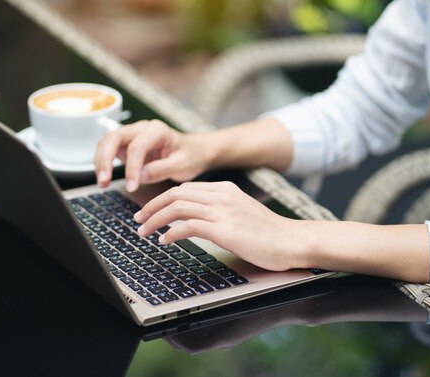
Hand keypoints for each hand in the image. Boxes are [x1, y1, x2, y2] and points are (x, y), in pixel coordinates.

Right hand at [94, 120, 211, 191]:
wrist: (194, 151)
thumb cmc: (190, 156)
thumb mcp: (182, 165)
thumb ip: (162, 170)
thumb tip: (139, 177)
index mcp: (158, 131)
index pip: (137, 146)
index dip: (131, 168)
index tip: (131, 187)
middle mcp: (142, 128)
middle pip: (115, 137)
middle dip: (106, 159)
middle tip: (104, 181)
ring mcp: (133, 135)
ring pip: (107, 141)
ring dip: (101, 161)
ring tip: (102, 182)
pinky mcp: (126, 145)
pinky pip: (108, 149)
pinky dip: (103, 162)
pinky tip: (104, 177)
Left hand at [135, 181, 309, 270]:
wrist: (292, 241)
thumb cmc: (267, 232)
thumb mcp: (240, 212)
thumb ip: (218, 210)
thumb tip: (192, 220)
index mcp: (224, 189)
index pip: (183, 188)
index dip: (161, 199)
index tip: (148, 211)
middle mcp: (221, 195)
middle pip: (175, 194)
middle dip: (150, 207)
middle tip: (137, 221)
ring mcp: (223, 211)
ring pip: (177, 208)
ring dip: (155, 220)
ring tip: (144, 232)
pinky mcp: (225, 229)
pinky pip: (188, 226)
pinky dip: (171, 232)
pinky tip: (164, 241)